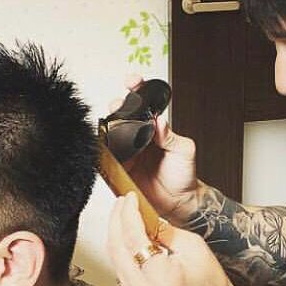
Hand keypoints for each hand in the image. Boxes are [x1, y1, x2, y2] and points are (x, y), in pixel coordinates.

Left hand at [108, 192, 245, 285]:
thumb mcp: (194, 249)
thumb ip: (164, 232)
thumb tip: (143, 217)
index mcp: (163, 280)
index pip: (134, 238)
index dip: (128, 214)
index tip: (129, 199)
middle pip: (116, 250)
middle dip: (116, 222)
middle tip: (121, 205)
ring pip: (115, 264)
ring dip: (118, 239)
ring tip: (125, 221)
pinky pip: (121, 277)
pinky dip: (125, 258)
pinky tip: (131, 246)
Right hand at [112, 77, 199, 222]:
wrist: (178, 203)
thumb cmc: (184, 175)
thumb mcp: (184, 151)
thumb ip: (171, 136)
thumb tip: (159, 121)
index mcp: (155, 127)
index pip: (143, 103)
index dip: (136, 89)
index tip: (132, 81)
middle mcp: (138, 136)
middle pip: (122, 113)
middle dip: (118, 104)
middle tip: (120, 105)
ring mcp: (127, 151)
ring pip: (110, 131)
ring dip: (107, 124)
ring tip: (110, 122)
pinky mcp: (118, 167)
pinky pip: (105, 155)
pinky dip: (101, 147)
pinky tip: (102, 143)